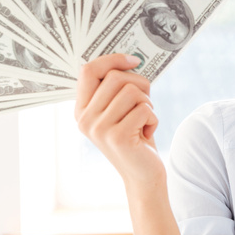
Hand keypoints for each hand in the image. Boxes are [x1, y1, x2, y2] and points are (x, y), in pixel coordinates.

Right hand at [74, 53, 163, 188]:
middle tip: (145, 102)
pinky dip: (153, 119)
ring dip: (147, 104)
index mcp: (82, 109)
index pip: (88, 70)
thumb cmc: (135, 137)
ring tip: (143, 121)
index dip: (112, 59)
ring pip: (133, 92)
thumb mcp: (120, 111)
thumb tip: (131, 58)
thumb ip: (117, 88)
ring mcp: (99, 129)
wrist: (143, 175)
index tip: (134, 60)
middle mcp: (85, 119)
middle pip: (115, 78)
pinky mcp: (118, 137)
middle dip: (140, 85)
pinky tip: (146, 134)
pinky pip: (145, 109)